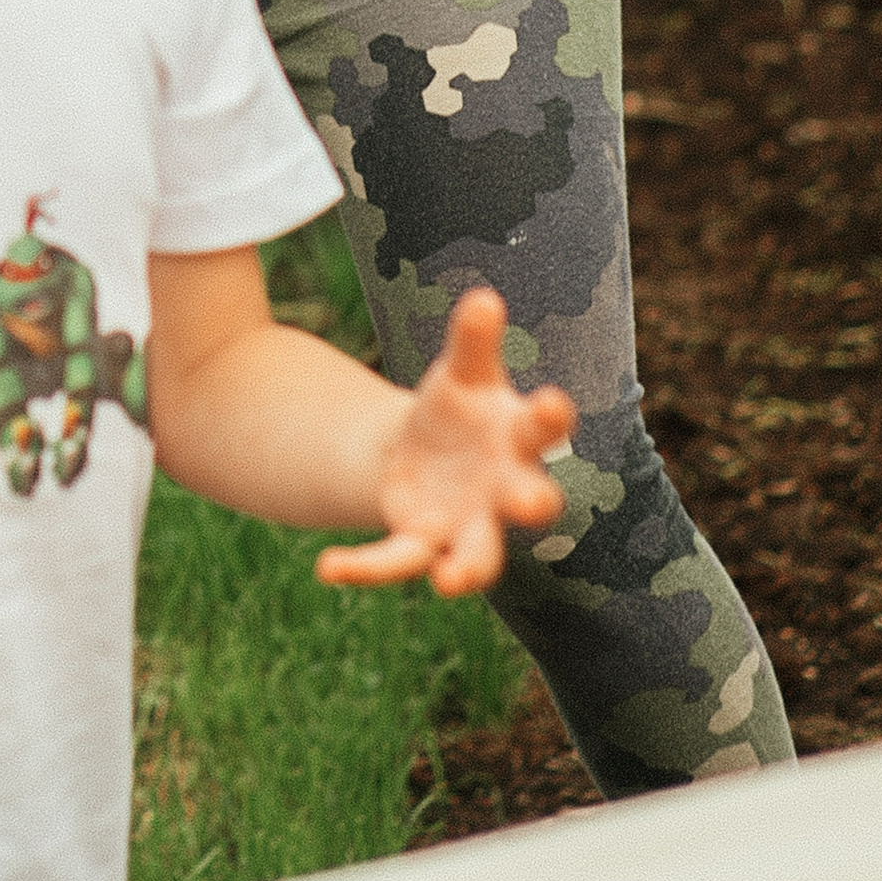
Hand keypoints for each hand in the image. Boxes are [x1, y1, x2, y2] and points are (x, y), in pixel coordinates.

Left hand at [316, 289, 572, 597]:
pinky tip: (329, 567)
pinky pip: (398, 562)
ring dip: (468, 570)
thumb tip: (484, 297)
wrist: (422, 453)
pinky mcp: (421, 543)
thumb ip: (472, 341)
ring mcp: (466, 525)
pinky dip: (366, 569)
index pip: (543, 428)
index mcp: (517, 439)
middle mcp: (504, 491)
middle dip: (531, 502)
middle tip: (529, 502)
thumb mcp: (461, 372)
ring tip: (451, 583)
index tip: (552, 401)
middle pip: (527, 500)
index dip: (551, 417)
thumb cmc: (459, 408)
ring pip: (477, 556)